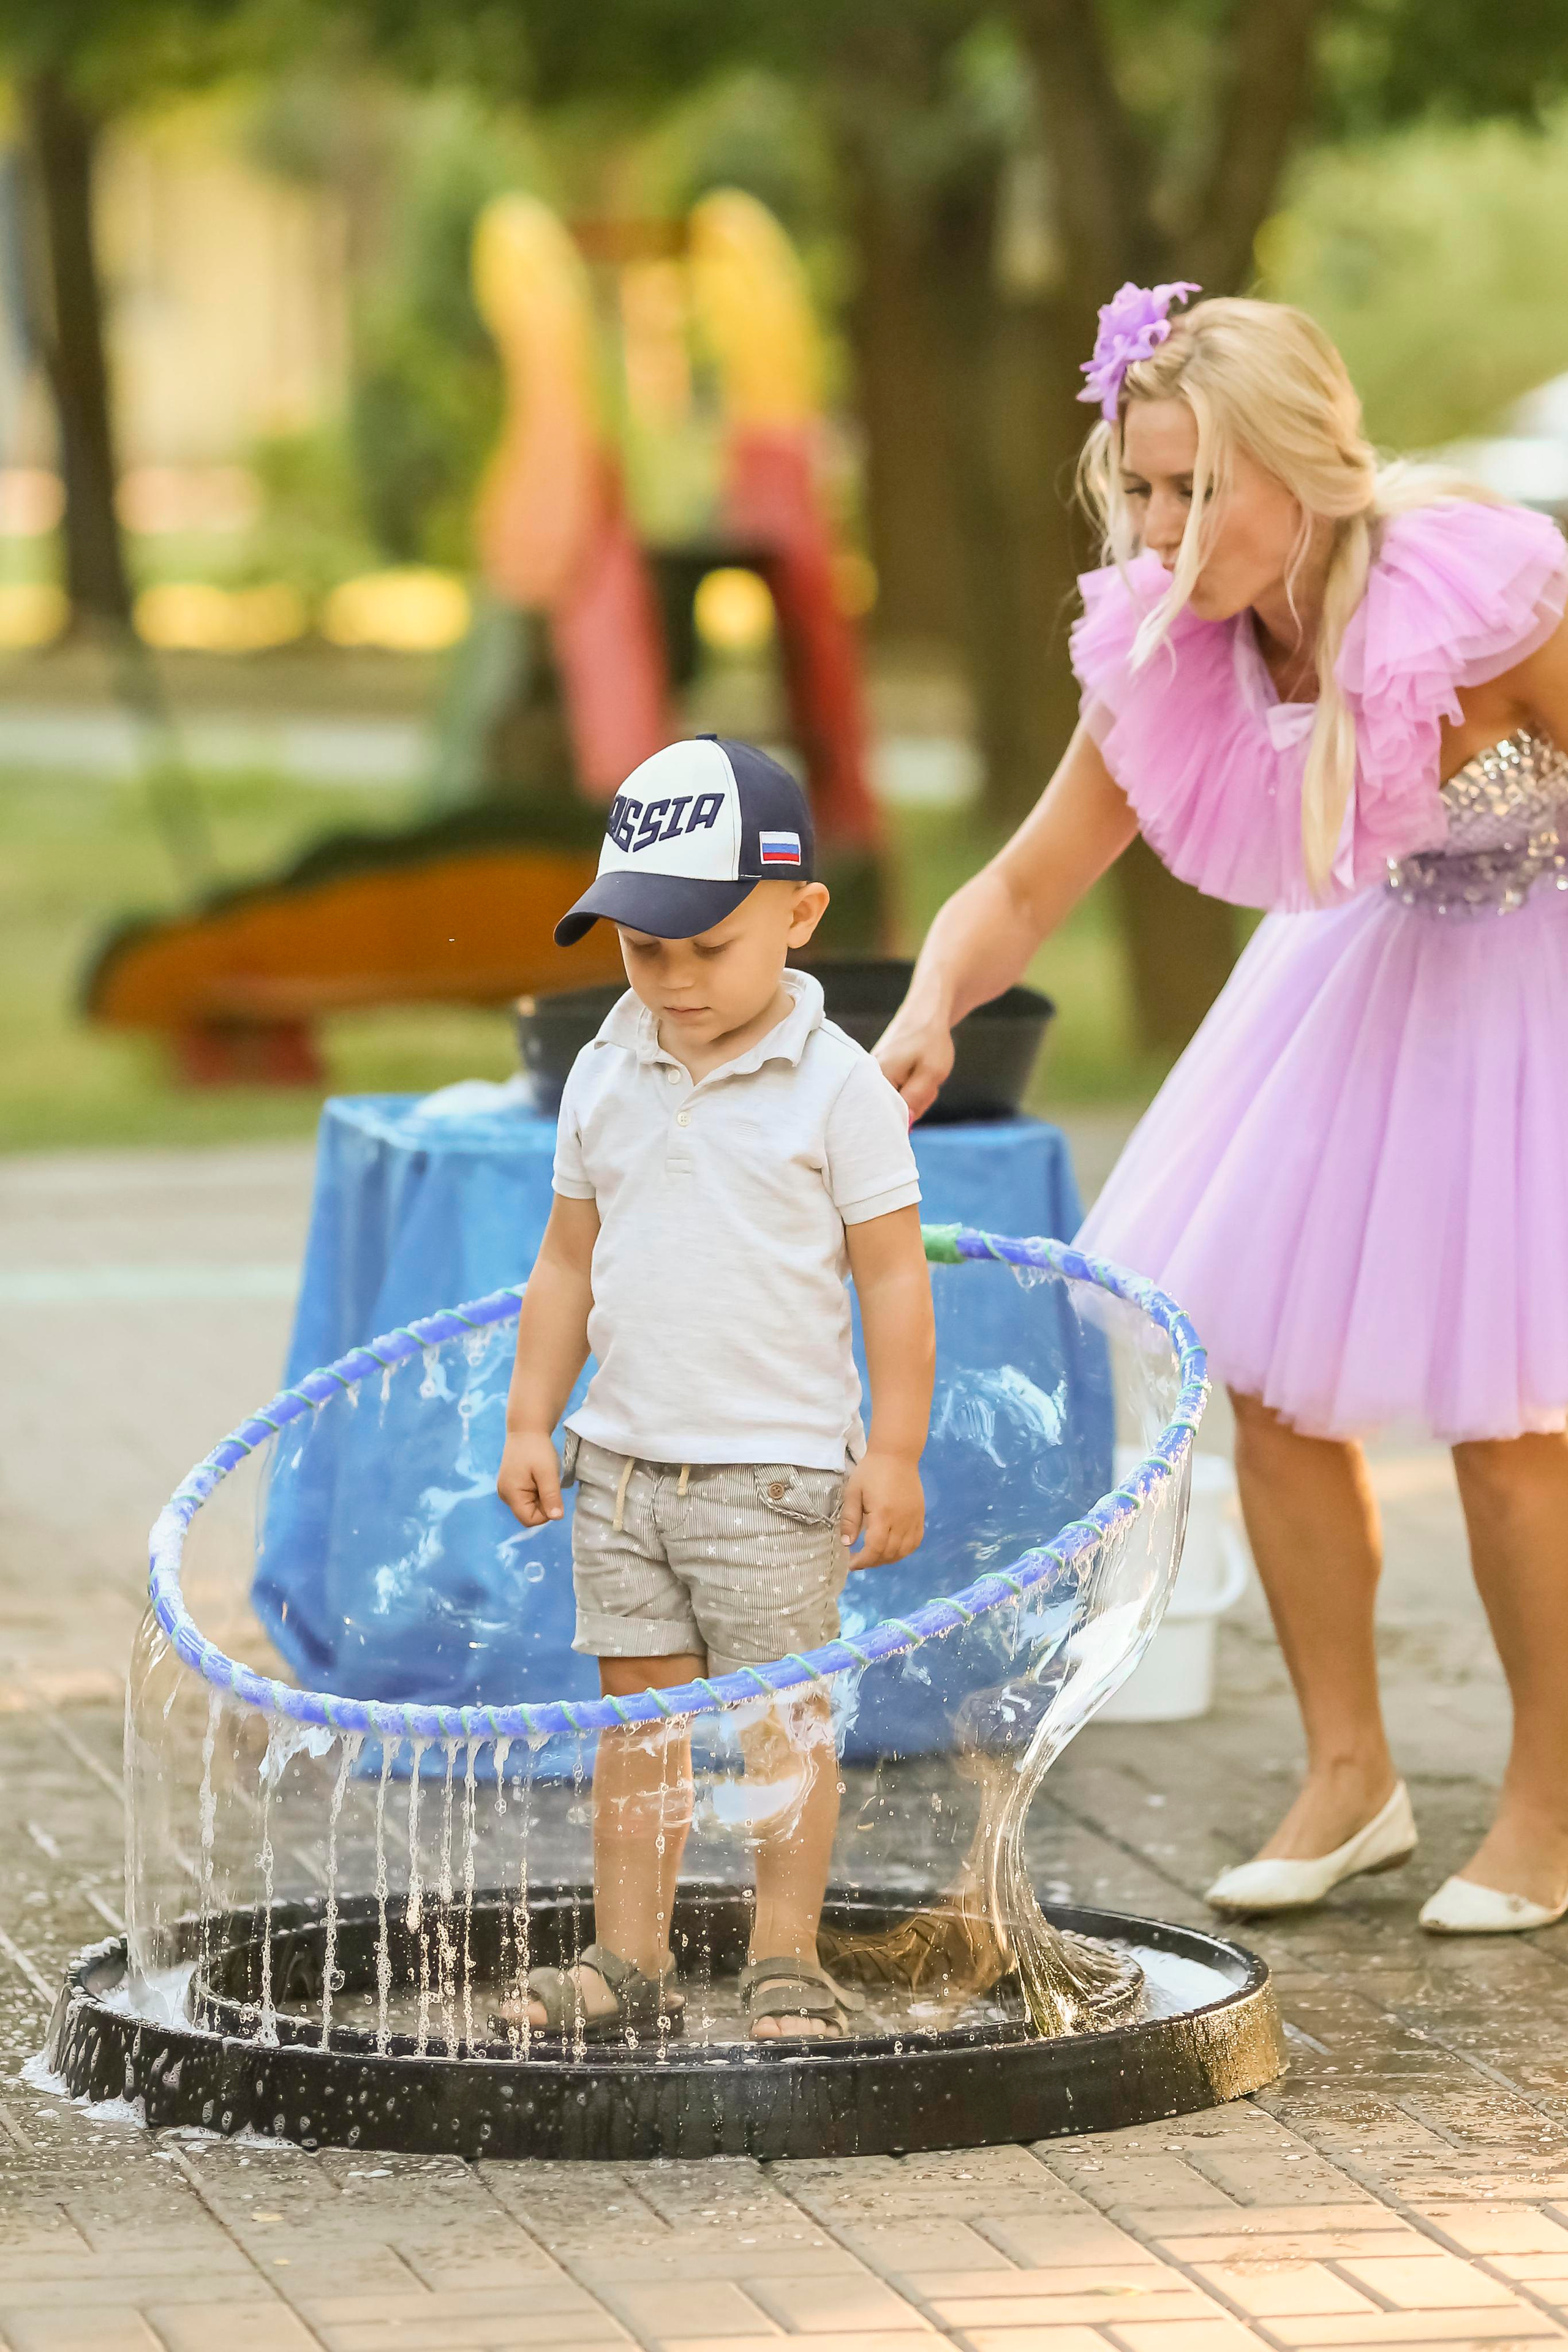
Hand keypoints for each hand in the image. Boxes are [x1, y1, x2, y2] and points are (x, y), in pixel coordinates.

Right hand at [497, 1430, 563, 1526]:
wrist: (526, 1429)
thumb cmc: (537, 1450)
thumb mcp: (548, 1473)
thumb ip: (551, 1496)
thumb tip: (556, 1518)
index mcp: (511, 1494)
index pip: (530, 1520)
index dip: (545, 1513)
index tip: (552, 1494)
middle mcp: (505, 1496)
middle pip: (528, 1514)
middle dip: (543, 1503)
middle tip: (547, 1482)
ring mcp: (506, 1490)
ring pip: (528, 1506)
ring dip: (540, 1497)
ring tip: (542, 1478)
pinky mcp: (510, 1485)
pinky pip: (525, 1497)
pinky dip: (535, 1491)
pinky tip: (537, 1477)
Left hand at [841, 1452, 924, 1566]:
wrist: (896, 1455)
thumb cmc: (871, 1472)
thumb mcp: (853, 1493)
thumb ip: (850, 1519)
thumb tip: (847, 1544)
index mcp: (882, 1514)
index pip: (875, 1548)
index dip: (863, 1561)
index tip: (852, 1563)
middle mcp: (901, 1520)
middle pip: (889, 1553)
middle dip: (873, 1562)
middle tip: (859, 1559)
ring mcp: (913, 1519)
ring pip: (904, 1551)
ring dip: (888, 1559)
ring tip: (874, 1556)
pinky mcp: (920, 1516)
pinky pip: (916, 1541)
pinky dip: (904, 1551)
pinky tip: (893, 1549)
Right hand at [873, 1002, 953, 1121]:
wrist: (926, 1012)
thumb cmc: (930, 1040)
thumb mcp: (931, 1074)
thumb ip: (916, 1101)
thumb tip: (904, 1128)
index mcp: (877, 1079)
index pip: (885, 1118)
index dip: (906, 1119)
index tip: (920, 1101)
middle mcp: (868, 1079)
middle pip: (892, 1112)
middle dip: (915, 1105)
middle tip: (927, 1084)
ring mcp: (873, 1077)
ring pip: (898, 1102)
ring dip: (916, 1096)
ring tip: (923, 1074)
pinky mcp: (880, 1075)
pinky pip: (897, 1093)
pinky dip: (912, 1088)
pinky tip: (917, 1073)